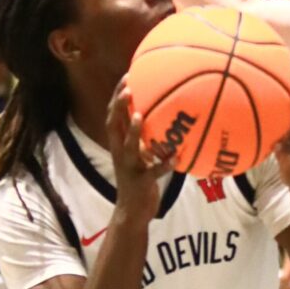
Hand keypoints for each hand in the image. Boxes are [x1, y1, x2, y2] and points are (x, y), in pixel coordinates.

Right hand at [106, 81, 174, 220]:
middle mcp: (120, 153)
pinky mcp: (140, 182)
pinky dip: (164, 164)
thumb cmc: (140, 180)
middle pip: (113, 125)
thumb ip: (148, 139)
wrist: (132, 212)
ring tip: (140, 115)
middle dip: (118, 106)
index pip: (113, 115)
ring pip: (128, 146)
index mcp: (119, 145)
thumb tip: (167, 119)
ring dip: (134, 130)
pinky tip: (176, 157)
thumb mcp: (141, 157)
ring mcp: (128, 167)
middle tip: (128, 88)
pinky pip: (153, 172)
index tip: (127, 76)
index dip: (118, 96)